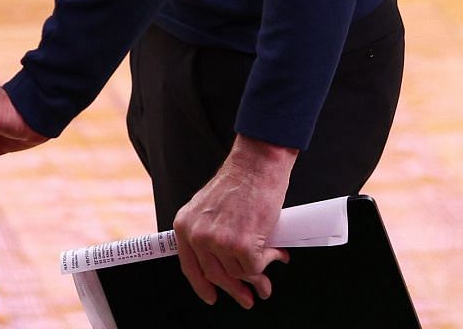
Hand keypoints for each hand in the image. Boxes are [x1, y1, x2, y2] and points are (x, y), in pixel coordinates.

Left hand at [172, 135, 297, 308]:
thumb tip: (225, 265)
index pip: (190, 266)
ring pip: (239, 273)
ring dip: (257, 277)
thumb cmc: (239, 180)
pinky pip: (256, 267)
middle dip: (234, 290)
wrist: (256, 164)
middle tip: (247, 299)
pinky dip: (270, 262)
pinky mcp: (242, 245)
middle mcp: (198, 235)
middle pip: (215, 275)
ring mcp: (219, 241)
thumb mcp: (208, 206)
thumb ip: (210, 233)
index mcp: (185, 224)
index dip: (202, 285)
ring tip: (268, 274)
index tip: (211, 296)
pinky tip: (277, 254)